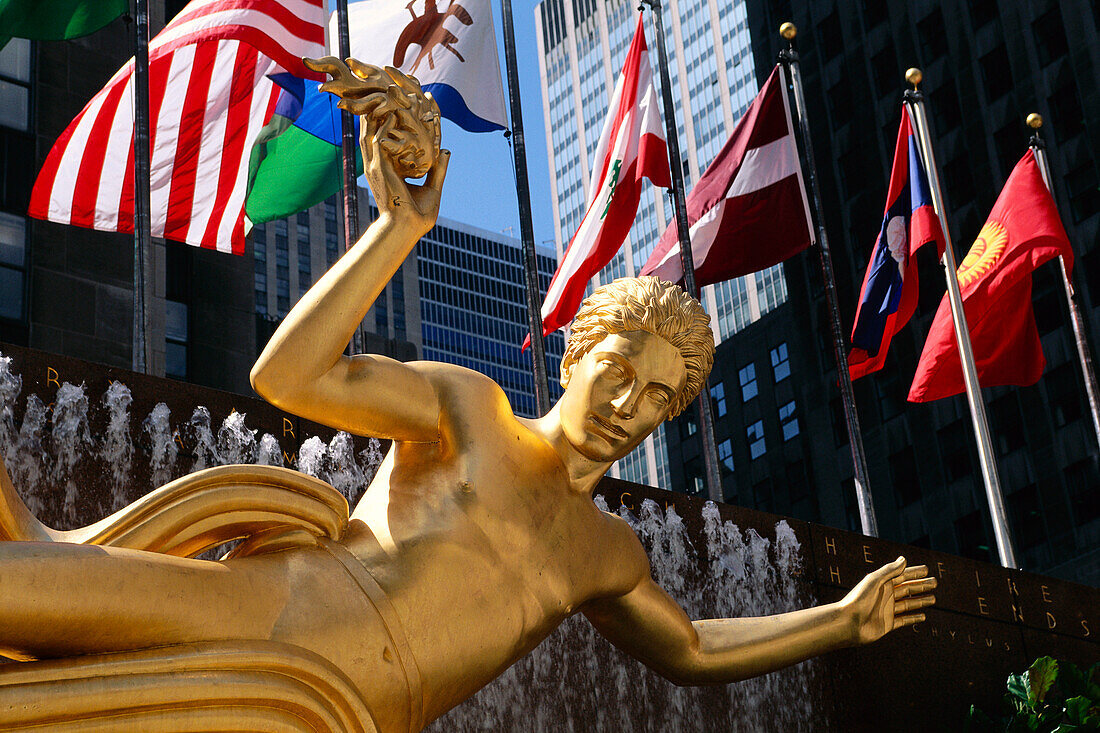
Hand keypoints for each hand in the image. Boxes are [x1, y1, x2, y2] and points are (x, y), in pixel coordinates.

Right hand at [304, 56, 446, 236]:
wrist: (406, 230)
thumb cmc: (418, 216)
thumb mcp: (433, 189)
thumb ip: (438, 169)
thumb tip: (446, 151)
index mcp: (389, 167)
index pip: (389, 136)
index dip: (395, 119)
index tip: (407, 102)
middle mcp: (379, 163)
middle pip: (375, 128)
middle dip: (380, 108)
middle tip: (389, 88)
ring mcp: (376, 165)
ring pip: (372, 130)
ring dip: (378, 111)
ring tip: (385, 92)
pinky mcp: (377, 168)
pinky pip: (377, 140)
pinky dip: (382, 125)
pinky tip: (390, 111)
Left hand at [841, 556, 935, 644]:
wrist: (848, 623)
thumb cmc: (858, 600)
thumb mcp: (874, 581)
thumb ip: (889, 571)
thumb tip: (904, 559)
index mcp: (882, 584)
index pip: (902, 575)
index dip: (914, 572)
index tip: (927, 570)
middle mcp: (885, 596)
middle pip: (907, 589)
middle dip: (921, 585)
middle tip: (935, 582)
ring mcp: (887, 610)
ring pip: (908, 604)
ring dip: (920, 601)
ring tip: (934, 599)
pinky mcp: (888, 624)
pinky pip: (904, 620)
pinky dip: (914, 618)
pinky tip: (923, 616)